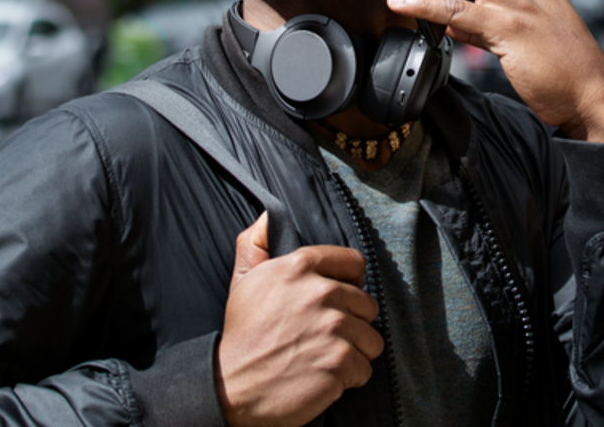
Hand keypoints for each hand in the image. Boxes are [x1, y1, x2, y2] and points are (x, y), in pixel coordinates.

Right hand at [216, 213, 383, 426]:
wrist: (232, 387)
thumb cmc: (242, 335)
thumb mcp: (242, 280)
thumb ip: (256, 242)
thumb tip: (268, 216)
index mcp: (299, 266)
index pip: (354, 263)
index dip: (349, 283)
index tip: (338, 300)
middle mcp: (321, 292)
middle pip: (367, 304)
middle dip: (351, 322)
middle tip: (323, 335)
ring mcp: (333, 327)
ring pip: (371, 338)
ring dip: (353, 350)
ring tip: (324, 356)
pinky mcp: (341, 361)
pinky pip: (365, 367)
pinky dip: (349, 376)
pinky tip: (324, 375)